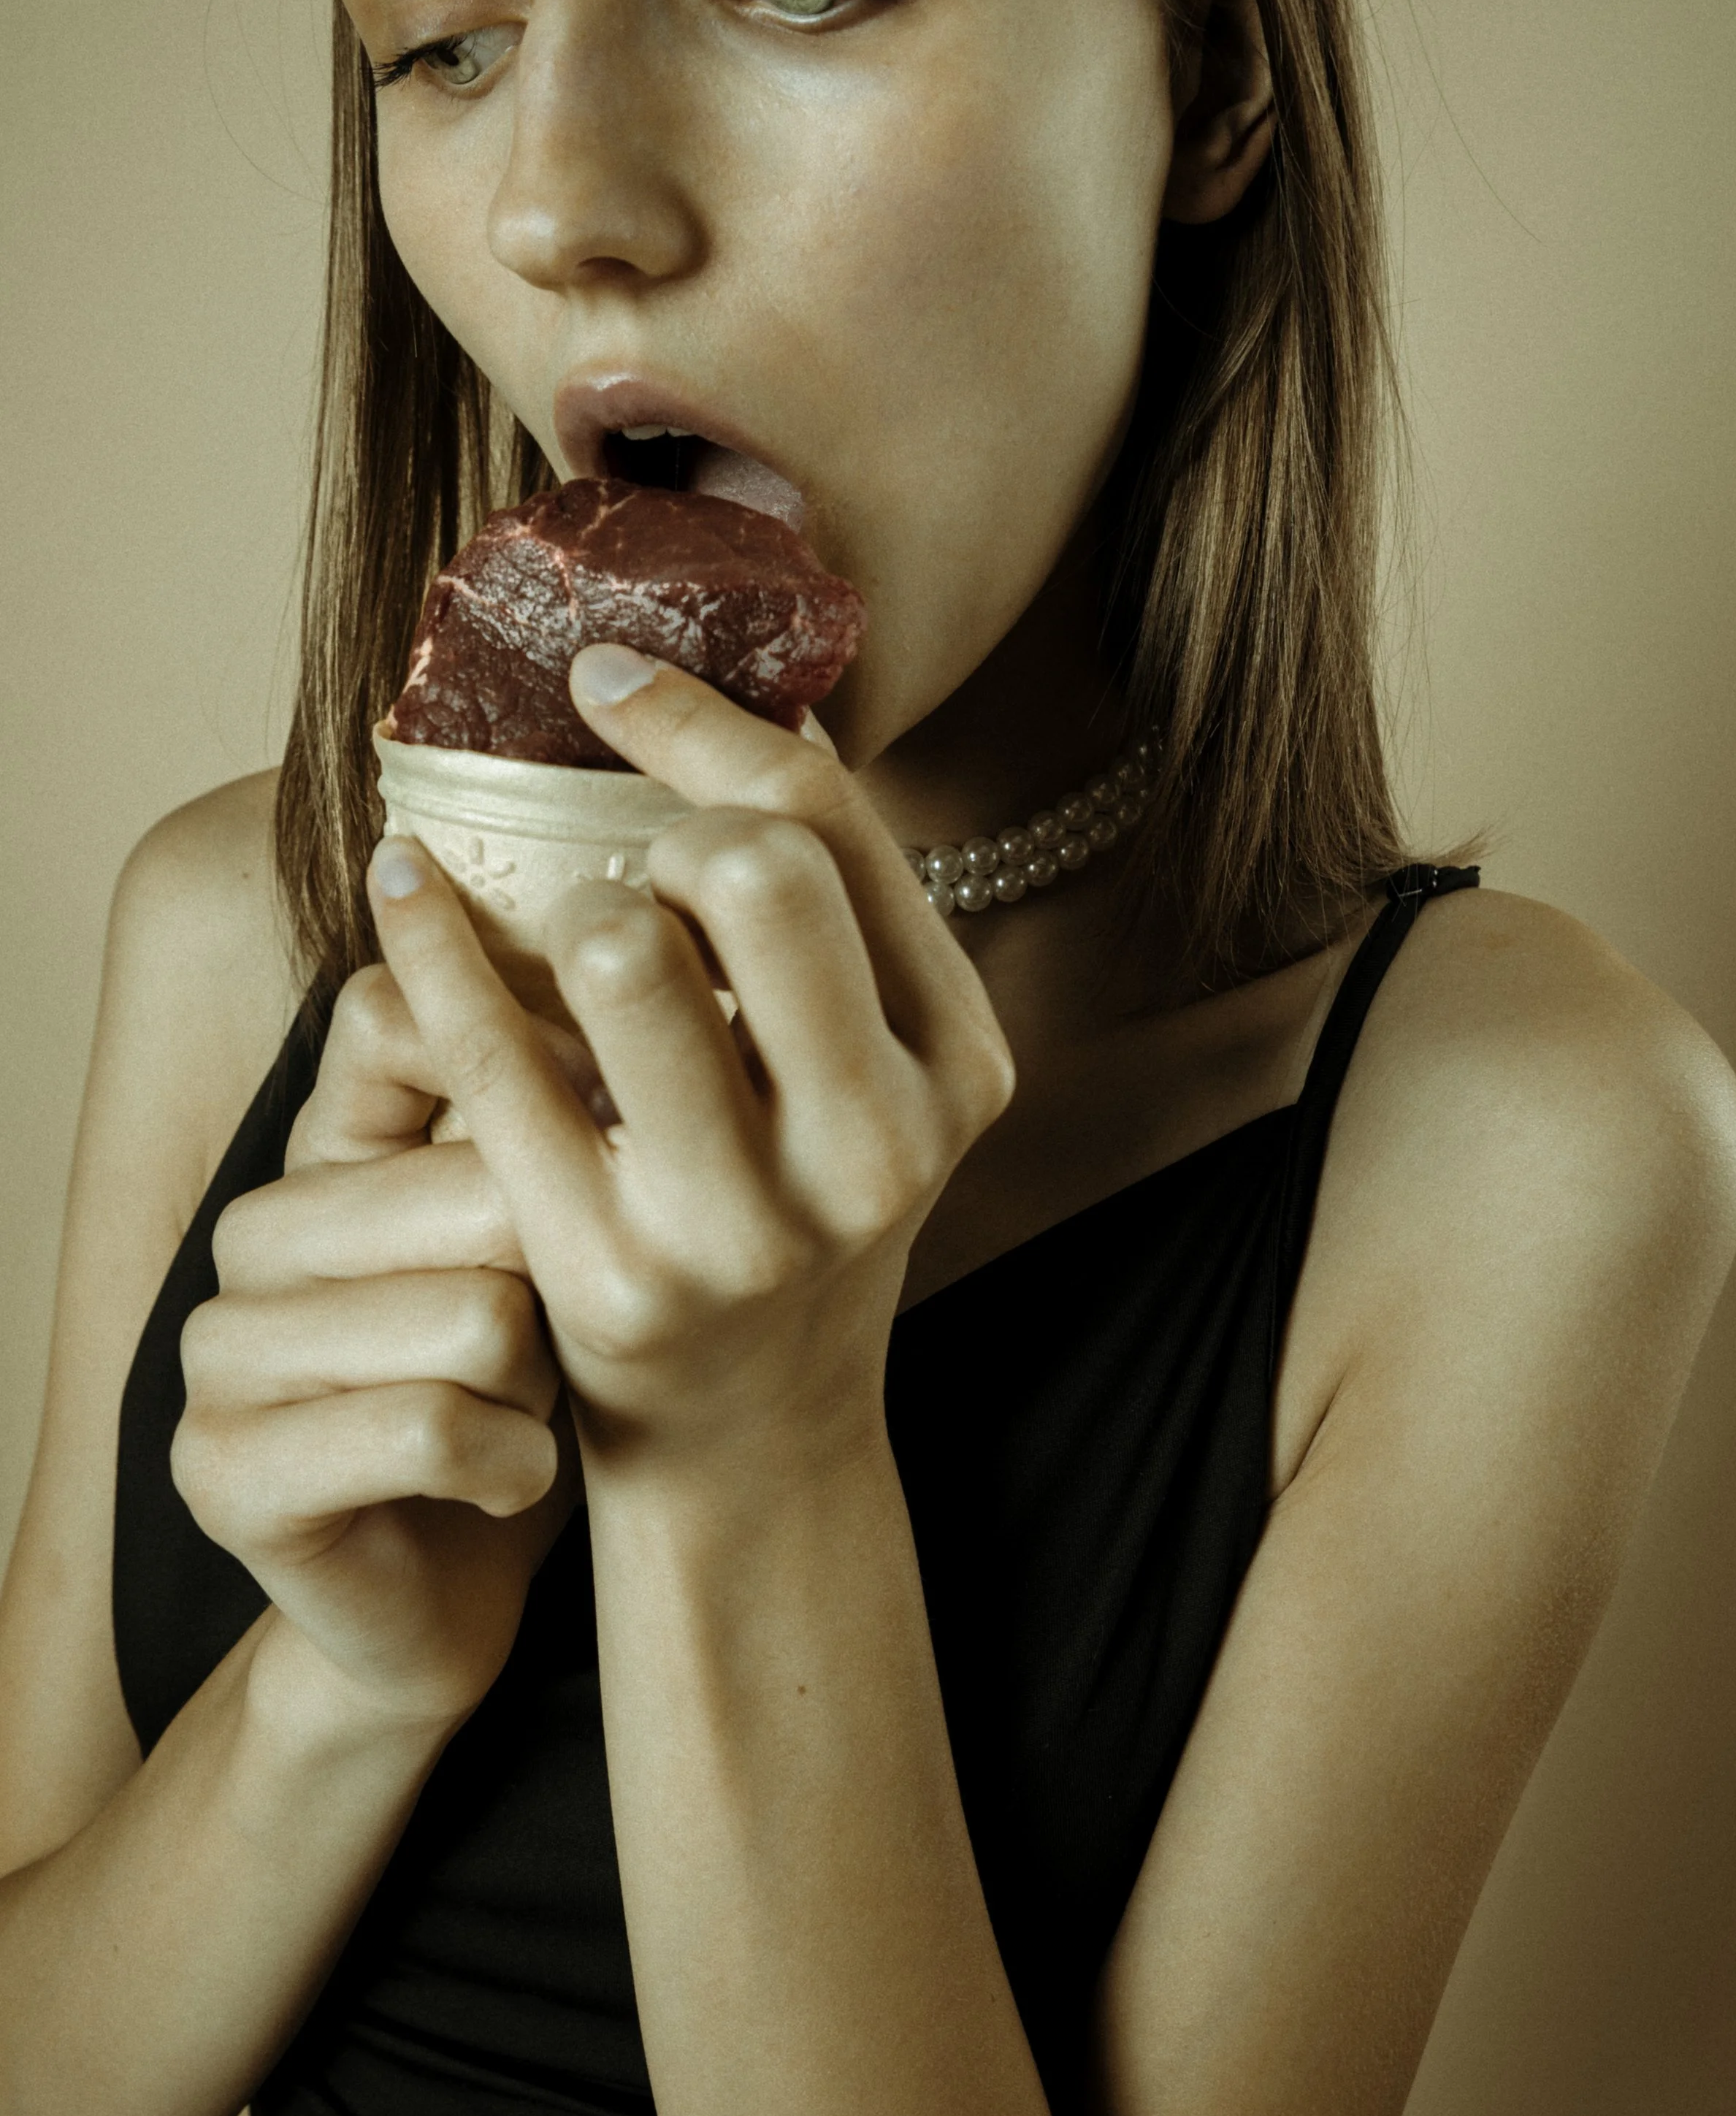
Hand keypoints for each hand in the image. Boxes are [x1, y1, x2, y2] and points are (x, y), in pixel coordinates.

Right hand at [171, 963, 577, 1732]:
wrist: (450, 1598)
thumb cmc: (525, 1393)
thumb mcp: (555, 1242)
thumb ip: (556, 1128)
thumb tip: (634, 1045)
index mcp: (324, 1149)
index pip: (397, 1018)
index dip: (538, 1066)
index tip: (613, 1131)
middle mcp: (253, 1231)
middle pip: (479, 1186)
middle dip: (565, 1283)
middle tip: (554, 1346)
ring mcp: (218, 1351)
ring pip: (475, 1317)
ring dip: (540, 1386)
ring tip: (519, 1411)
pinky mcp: (221, 1468)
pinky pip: (430, 1429)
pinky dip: (510, 1467)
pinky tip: (502, 1480)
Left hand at [366, 659, 1014, 1503]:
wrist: (752, 1439)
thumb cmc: (792, 1210)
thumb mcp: (863, 1075)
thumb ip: (832, 917)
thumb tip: (751, 701)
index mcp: (958, 1065)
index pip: (837, 831)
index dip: (708, 723)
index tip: (607, 677)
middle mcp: (877, 1143)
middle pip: (755, 870)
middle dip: (667, 830)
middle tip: (634, 868)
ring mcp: (746, 1220)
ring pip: (623, 951)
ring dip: (572, 914)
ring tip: (571, 946)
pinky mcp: (611, 1275)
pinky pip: (492, 1059)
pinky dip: (428, 946)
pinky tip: (396, 885)